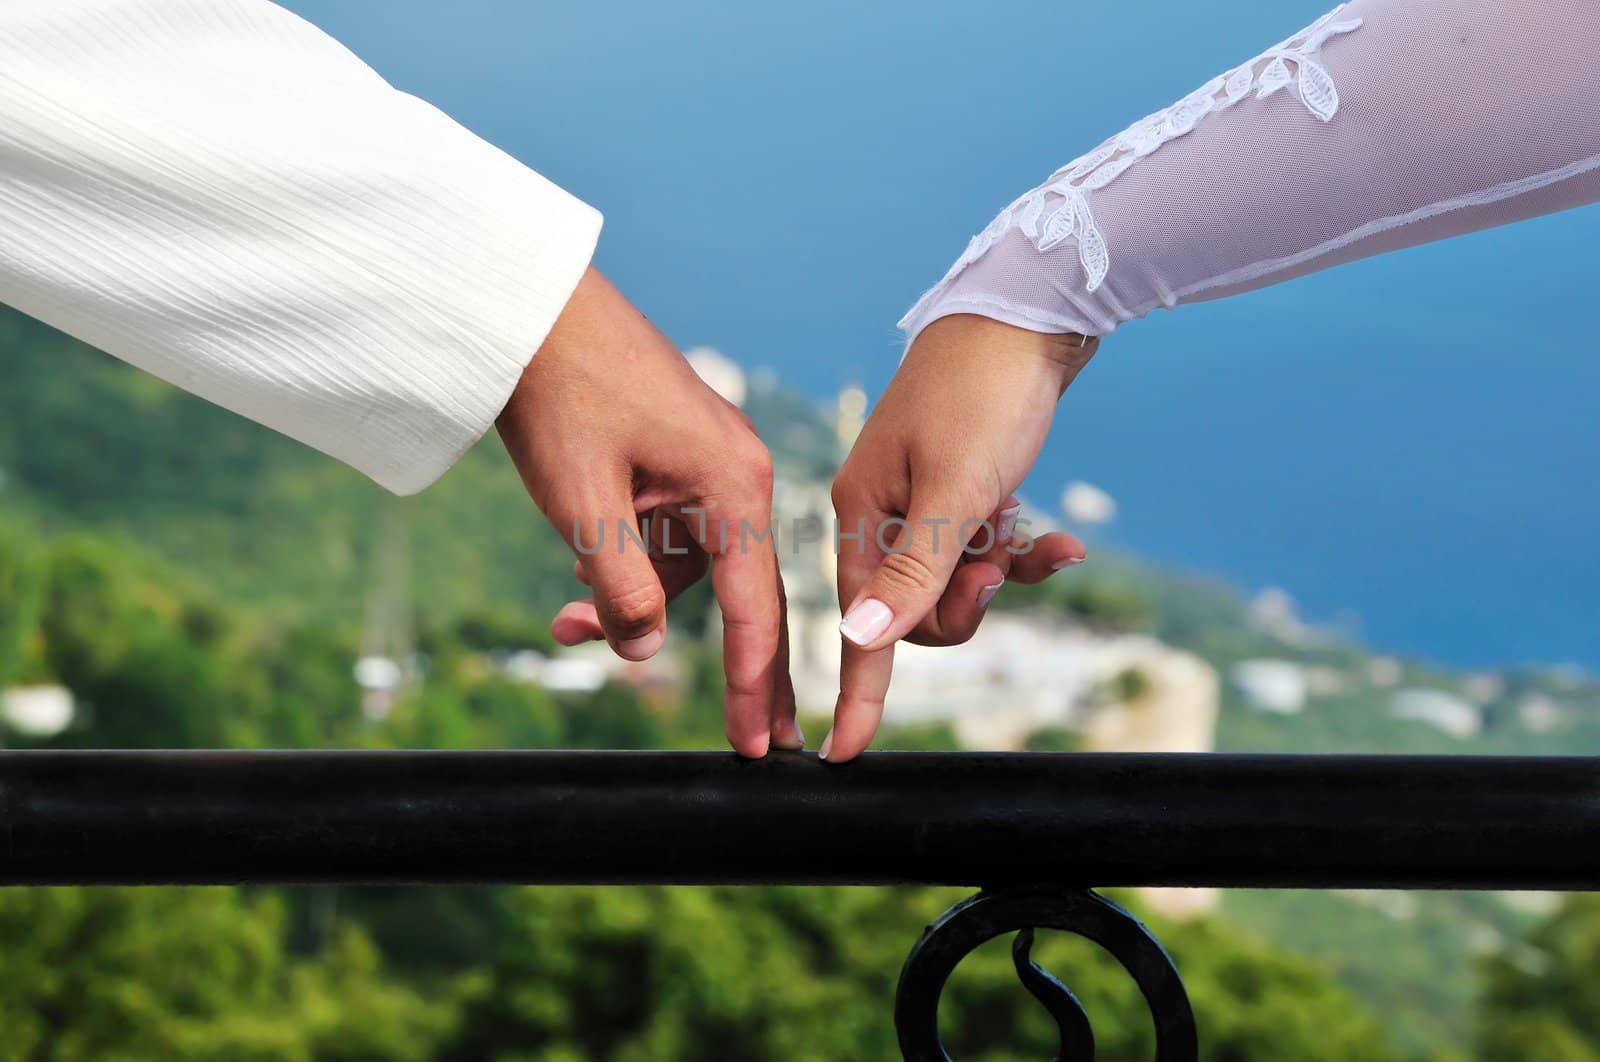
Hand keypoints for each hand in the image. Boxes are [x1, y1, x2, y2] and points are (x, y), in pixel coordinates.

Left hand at [496, 267, 795, 757]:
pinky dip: (628, 561)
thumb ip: (623, 589)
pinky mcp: (676, 453)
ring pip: (689, 565)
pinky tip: (579, 570)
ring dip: (637, 601)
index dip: (755, 684)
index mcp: (735, 485)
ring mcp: (707, 460)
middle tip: (748, 739)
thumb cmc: (561, 394)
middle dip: (730, 665)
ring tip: (569, 621)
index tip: (760, 747)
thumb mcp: (584, 508)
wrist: (530, 307)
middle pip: (743, 592)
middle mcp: (737, 473)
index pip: (757, 608)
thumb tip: (640, 650)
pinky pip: (667, 532)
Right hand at [823, 314, 1097, 761]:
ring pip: (955, 584)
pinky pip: (986, 548)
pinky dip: (1022, 553)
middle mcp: (883, 510)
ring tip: (1029, 543)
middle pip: (914, 612)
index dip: (855, 692)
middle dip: (960, 607)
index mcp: (861, 512)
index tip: (843, 756)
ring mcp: (924, 499)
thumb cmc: (986, 395)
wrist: (1032, 311)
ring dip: (995, 576)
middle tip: (993, 572)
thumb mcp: (956, 493)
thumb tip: (860, 642)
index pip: (856, 624)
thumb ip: (912, 572)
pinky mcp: (964, 487)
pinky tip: (1063, 543)